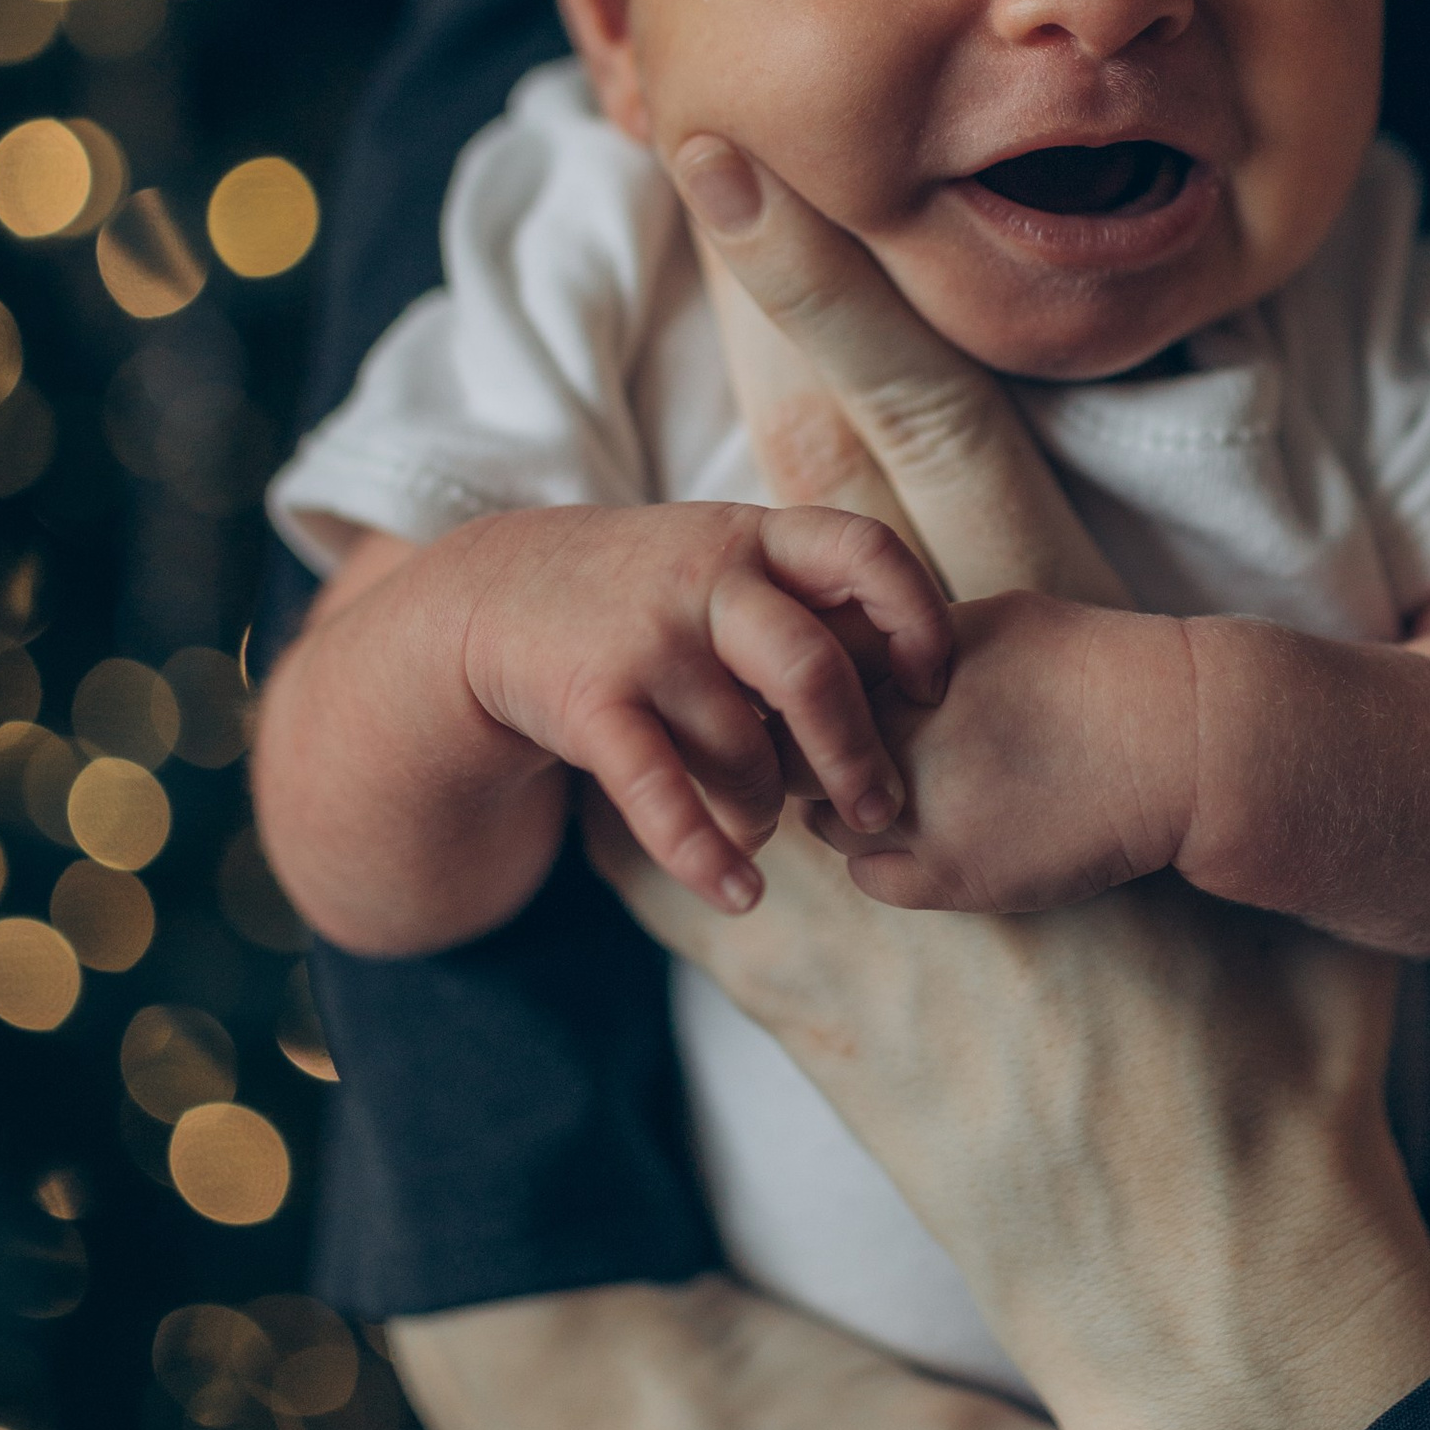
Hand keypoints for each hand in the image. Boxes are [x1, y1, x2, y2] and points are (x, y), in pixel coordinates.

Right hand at [458, 497, 951, 913]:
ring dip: (767, 808)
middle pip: (811, 669)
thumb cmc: (655, 595)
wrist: (497, 595)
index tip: (932, 684)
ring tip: (767, 828)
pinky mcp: (591, 703)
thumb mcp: (732, 564)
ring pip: (742, 747)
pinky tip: (741, 892)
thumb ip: (815, 606)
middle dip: (857, 753)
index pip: (866, 552)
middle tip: (882, 809)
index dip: (918, 618)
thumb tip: (922, 691)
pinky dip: (706, 857)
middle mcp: (707, 580)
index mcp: (759, 537)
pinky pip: (661, 795)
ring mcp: (646, 640)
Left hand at [624, 143, 1429, 1429]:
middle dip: (739, 421)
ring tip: (647, 578)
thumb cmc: (1293, 1048)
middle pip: (796, 544)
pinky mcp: (800, 998)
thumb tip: (1206, 676)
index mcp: (1063, 678)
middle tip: (666, 263)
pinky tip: (621, 798)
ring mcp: (848, 867)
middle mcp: (930, 742)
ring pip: (719, 698)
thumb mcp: (1279, 857)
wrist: (1215, 1251)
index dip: (825, 288)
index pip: (932, 442)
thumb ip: (1210, 737)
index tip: (730, 170)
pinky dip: (657, 825)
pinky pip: (683, 878)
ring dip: (697, 640)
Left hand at [812, 589, 1200, 913]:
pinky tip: (931, 834)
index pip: (792, 685)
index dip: (803, 695)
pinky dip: (884, 861)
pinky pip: (870, 877)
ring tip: (903, 790)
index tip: (828, 701)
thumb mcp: (981, 623)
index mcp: (896, 665)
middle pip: (793, 755)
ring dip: (846, 808)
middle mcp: (893, 738)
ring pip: (825, 821)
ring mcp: (916, 814)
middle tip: (857, 751)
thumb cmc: (1086, 667)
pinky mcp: (950, 877)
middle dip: (812, 753)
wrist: (1171, 741)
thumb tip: (837, 660)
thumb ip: (899, 647)